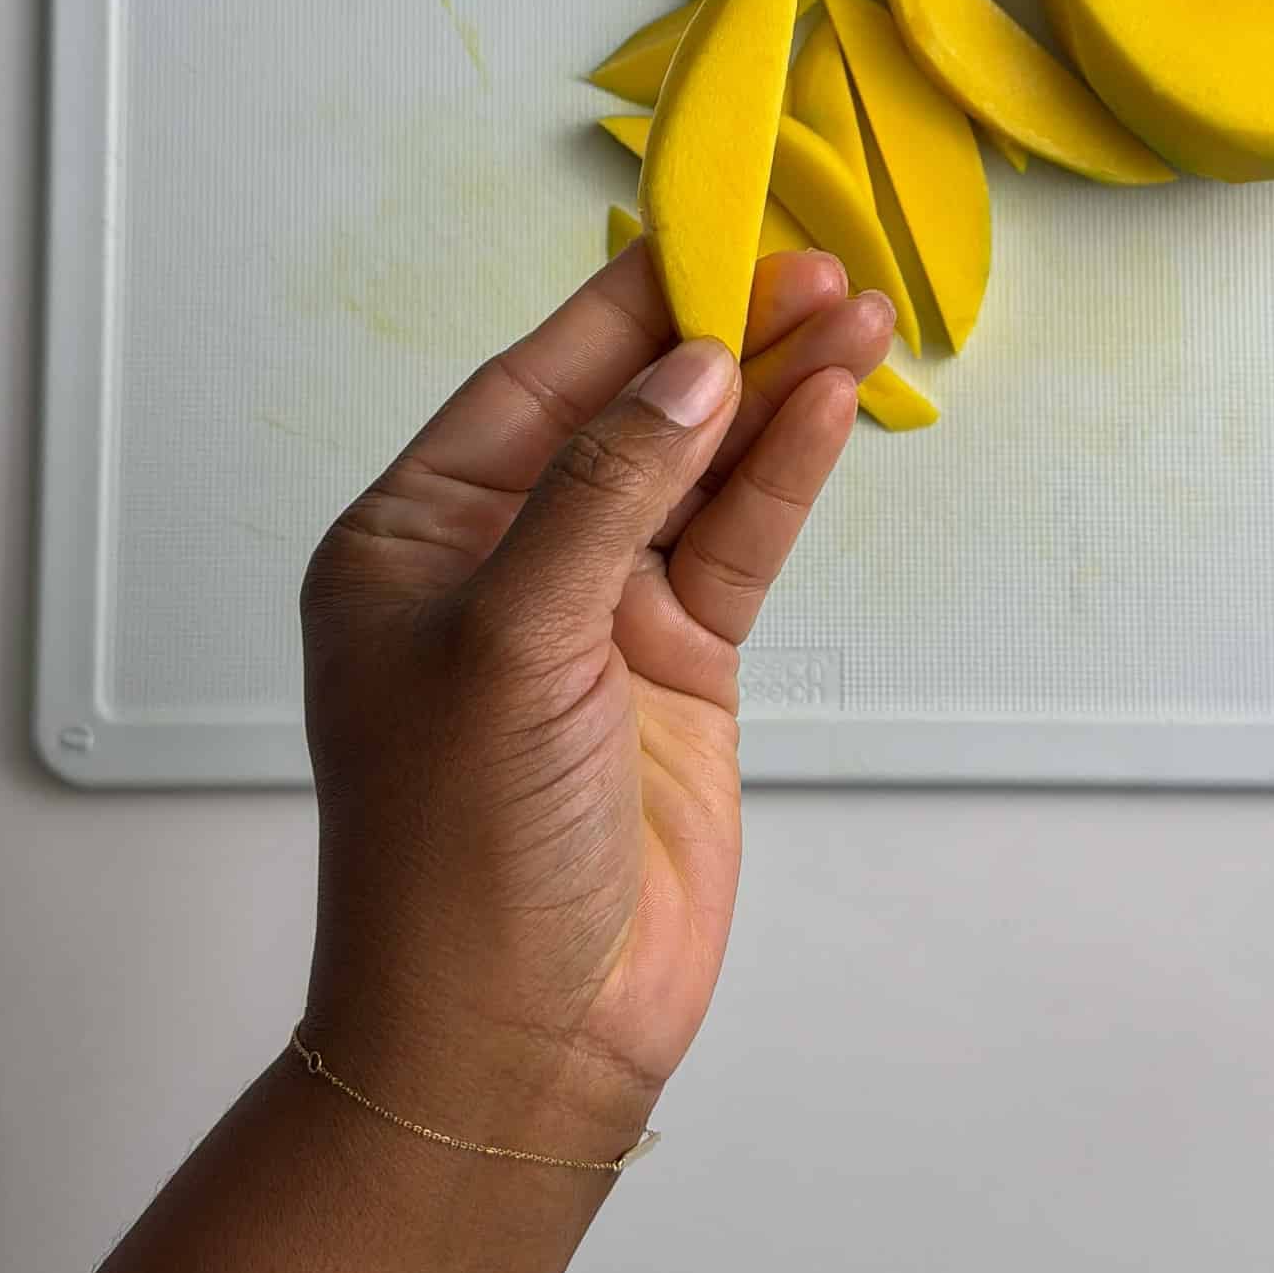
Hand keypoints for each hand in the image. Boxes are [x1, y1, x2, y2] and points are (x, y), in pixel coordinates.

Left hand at [298, 245, 893, 1165]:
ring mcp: (600, 610)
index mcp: (415, 533)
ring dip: (776, 395)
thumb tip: (693, 369)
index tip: (716, 231)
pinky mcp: (678, 663)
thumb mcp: (509, 642)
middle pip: (631, 412)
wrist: (521, 1041)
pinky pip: (738, 545)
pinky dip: (786, 478)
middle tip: (816, 265)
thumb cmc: (456, 854)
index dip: (629, 306)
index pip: (534, 381)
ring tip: (857, 316)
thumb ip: (605, 493)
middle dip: (723, 337)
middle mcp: (507, 556)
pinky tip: (832, 408)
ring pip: (699, 470)